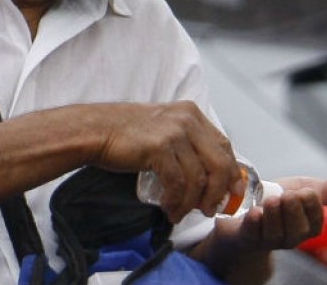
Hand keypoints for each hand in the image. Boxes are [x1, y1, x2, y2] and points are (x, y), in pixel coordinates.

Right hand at [92, 101, 243, 222]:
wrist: (95, 130)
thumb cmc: (126, 134)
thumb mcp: (164, 130)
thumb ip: (186, 144)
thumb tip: (208, 176)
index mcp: (191, 114)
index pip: (224, 146)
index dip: (232, 173)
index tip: (230, 194)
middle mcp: (187, 120)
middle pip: (220, 163)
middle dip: (218, 192)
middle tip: (209, 210)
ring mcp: (174, 132)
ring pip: (199, 178)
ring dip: (192, 203)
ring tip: (180, 213)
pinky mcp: (159, 147)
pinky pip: (178, 184)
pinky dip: (176, 201)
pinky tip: (169, 209)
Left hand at [220, 176, 326, 250]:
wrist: (247, 212)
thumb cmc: (279, 201)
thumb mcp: (301, 189)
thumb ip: (323, 189)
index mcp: (308, 225)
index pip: (316, 219)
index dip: (312, 205)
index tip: (307, 191)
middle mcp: (291, 236)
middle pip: (298, 229)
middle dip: (294, 211)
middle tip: (289, 195)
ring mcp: (269, 240)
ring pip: (275, 233)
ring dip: (274, 216)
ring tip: (272, 200)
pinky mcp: (248, 237)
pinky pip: (252, 235)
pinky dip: (254, 224)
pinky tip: (255, 213)